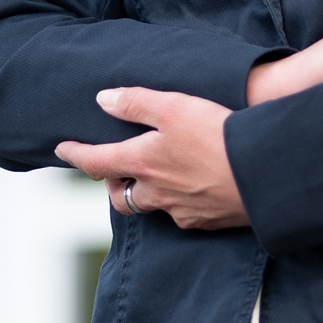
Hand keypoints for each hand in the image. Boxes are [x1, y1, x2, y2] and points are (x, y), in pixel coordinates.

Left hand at [54, 88, 248, 230]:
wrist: (261, 174)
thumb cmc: (216, 136)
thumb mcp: (174, 107)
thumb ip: (136, 103)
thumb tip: (103, 100)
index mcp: (144, 163)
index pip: (97, 162)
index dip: (77, 155)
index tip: (61, 149)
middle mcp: (156, 193)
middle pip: (121, 196)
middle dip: (112, 185)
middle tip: (114, 171)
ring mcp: (180, 211)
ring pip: (151, 206)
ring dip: (145, 194)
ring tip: (153, 178)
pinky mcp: (205, 221)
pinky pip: (181, 215)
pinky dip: (177, 203)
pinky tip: (191, 189)